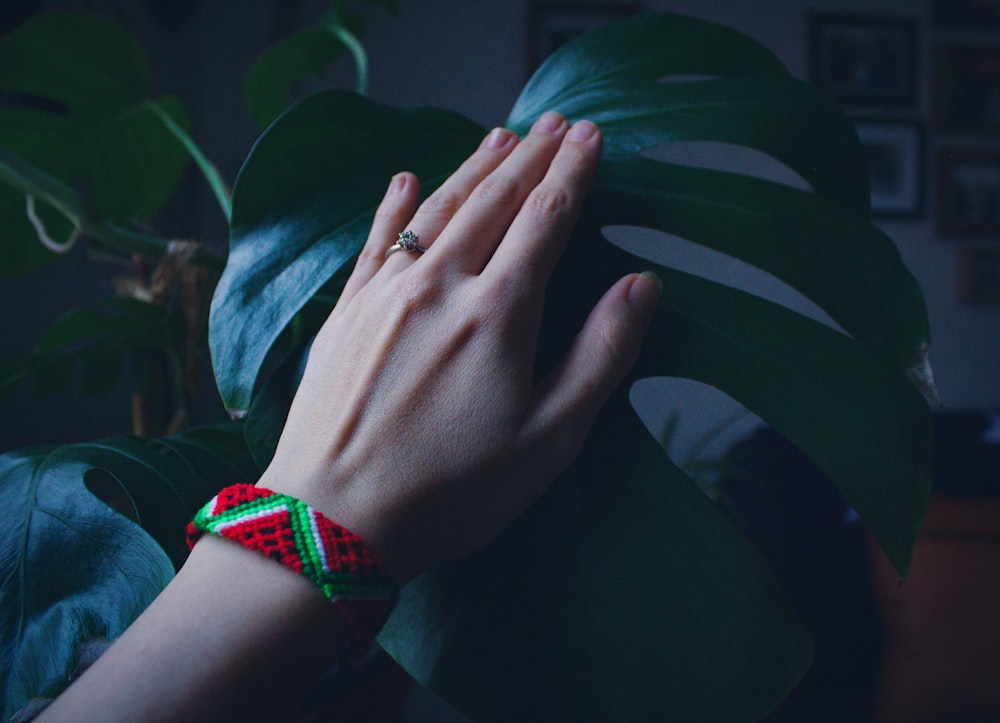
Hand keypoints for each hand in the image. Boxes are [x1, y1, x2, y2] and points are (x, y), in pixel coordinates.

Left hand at [259, 112, 659, 582]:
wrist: (335, 520)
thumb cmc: (452, 491)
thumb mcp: (550, 439)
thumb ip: (601, 355)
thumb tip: (641, 284)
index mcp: (498, 313)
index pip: (546, 219)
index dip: (572, 173)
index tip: (591, 135)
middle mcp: (441, 284)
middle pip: (494, 201)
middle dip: (531, 156)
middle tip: (556, 121)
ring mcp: (386, 294)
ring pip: (437, 208)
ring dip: (473, 166)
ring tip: (500, 134)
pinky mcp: (346, 313)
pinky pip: (376, 241)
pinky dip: (395, 204)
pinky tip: (405, 179)